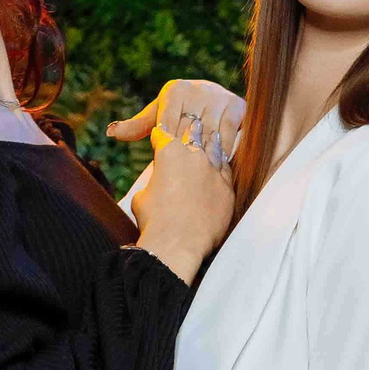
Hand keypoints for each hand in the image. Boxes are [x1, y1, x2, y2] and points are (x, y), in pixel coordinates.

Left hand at [108, 77, 244, 169]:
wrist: (215, 104)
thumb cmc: (179, 115)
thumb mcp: (159, 119)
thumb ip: (137, 126)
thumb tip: (111, 133)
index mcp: (175, 90)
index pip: (167, 124)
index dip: (167, 148)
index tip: (169, 163)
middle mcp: (198, 88)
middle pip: (188, 131)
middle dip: (185, 155)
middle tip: (183, 176)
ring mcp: (219, 96)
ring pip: (209, 135)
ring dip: (204, 158)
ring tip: (198, 176)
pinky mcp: (237, 106)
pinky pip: (228, 136)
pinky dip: (221, 154)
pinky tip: (216, 167)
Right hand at [129, 124, 235, 284]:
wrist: (178, 243)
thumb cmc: (154, 221)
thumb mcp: (142, 197)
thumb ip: (152, 183)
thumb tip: (156, 186)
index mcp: (168, 152)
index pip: (162, 133)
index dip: (160, 134)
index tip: (160, 135)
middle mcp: (193, 155)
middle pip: (193, 134)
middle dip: (189, 130)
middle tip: (191, 126)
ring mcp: (213, 170)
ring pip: (214, 148)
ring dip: (210, 143)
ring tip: (211, 137)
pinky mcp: (227, 187)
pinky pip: (226, 170)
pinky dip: (222, 166)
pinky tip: (221, 164)